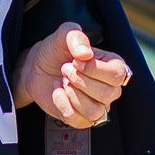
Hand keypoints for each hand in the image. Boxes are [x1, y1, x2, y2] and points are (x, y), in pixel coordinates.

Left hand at [12, 24, 131, 126]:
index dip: (94, 69)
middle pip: (107, 94)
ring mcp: (97, 106)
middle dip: (80, 80)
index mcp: (114, 67)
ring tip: (63, 81)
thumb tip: (85, 54)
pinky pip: (77, 119)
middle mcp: (110, 89)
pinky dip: (62, 103)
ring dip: (73, 94)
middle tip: (65, 69)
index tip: (76, 60)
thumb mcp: (65, 35)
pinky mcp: (80, 119)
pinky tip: (57, 91)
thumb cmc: (56, 50)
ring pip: (94, 111)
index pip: (117, 75)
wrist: (36, 68)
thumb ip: (76, 37)